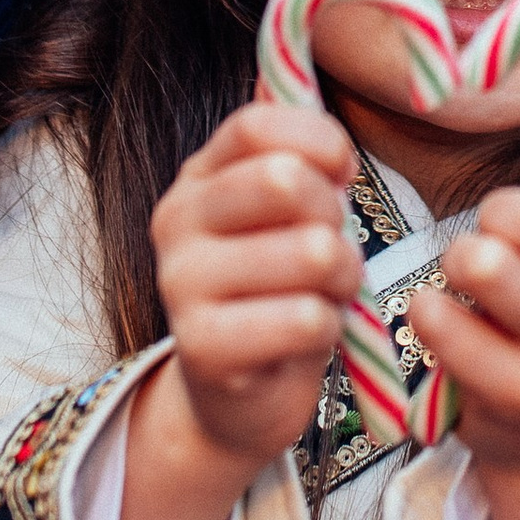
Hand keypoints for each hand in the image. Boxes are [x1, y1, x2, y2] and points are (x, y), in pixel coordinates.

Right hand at [108, 102, 360, 519]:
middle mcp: (176, 220)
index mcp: (197, 176)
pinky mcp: (201, 347)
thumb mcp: (289, 216)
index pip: (257, 124)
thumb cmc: (279, 288)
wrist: (238, 394)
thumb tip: (336, 154)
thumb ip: (304, 166)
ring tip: (328, 294)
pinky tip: (309, 334)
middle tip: (335, 249)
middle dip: (336, 216)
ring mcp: (181, 284)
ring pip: (311, 251)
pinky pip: (305, 317)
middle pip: (285, 179)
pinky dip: (329, 327)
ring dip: (344, 276)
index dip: (320, 140)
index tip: (343, 172)